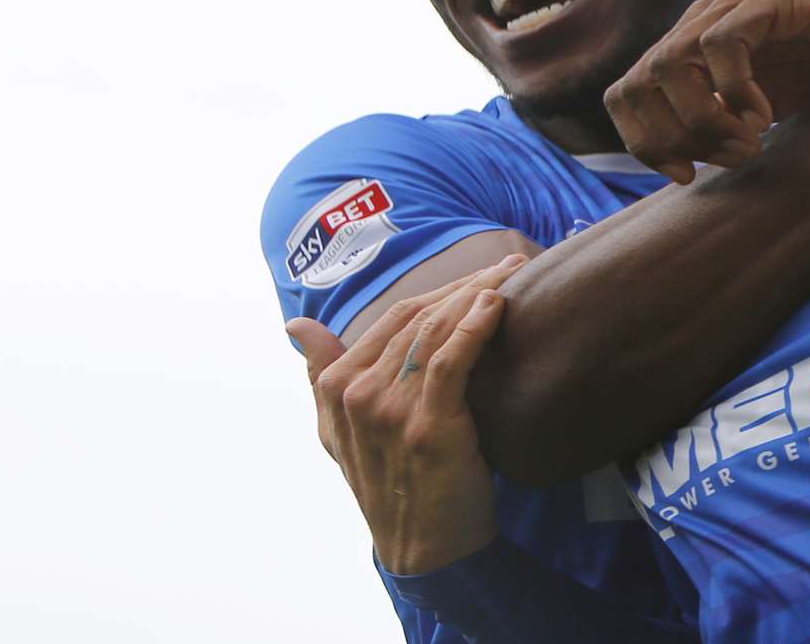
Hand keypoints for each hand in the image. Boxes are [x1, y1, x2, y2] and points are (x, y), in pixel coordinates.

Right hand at [286, 256, 524, 574]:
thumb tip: (294, 325)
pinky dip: (474, 325)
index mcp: (335, 387)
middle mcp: (357, 394)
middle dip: (467, 283)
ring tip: (516, 273)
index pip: (393, 315)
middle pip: (418, 317)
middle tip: (512, 264)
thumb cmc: (391, 481)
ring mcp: (389, 410)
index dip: (441, 287)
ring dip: (479, 293)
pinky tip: (497, 304)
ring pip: (436, 330)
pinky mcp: (427, 426)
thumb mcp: (339, 430)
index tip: (482, 271)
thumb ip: (322, 372)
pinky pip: (451, 359)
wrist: (424, 544)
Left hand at [607, 0, 809, 182]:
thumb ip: (727, 128)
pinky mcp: (772, 0)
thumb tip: (687, 172)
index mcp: (694, 51)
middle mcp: (703, 25)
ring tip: (751, 140)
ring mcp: (735, 9)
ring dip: (704, 118)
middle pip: (634, 86)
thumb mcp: (772, 109)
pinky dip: (735, 91)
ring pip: (668, 66)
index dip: (644, 144)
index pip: (625, 95)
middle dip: (674, 139)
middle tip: (732, 159)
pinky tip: (768, 115)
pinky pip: (722, 45)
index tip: (688, 178)